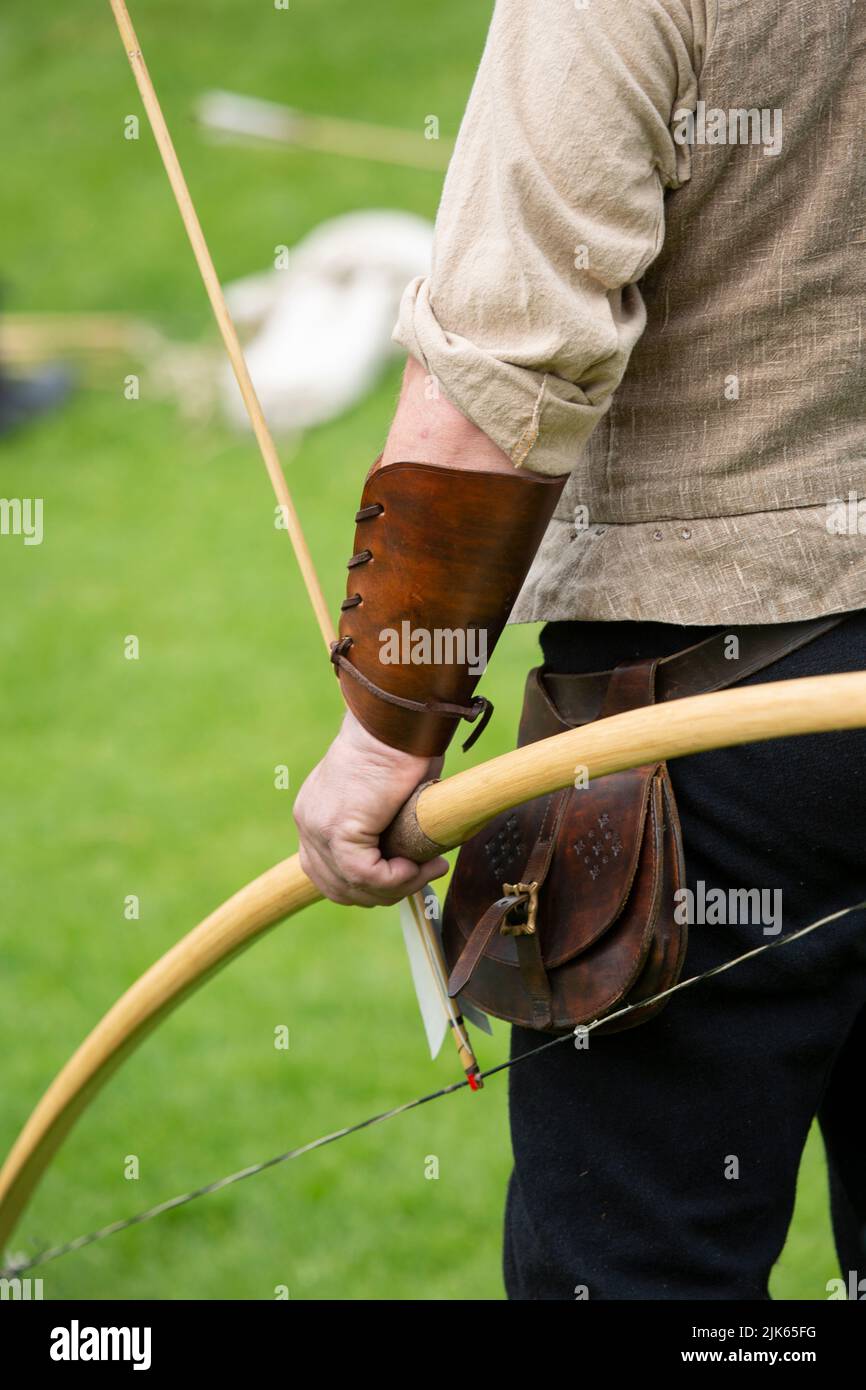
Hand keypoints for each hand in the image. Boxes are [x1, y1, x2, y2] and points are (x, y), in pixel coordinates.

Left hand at [293, 711, 448, 905]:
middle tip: (424, 875)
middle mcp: (309, 822)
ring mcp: (318, 827)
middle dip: (384, 892)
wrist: (398, 719)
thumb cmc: (403, 744)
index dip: (368, 886)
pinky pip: (365, 874)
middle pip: (337, 887)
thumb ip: (389, 827)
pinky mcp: (338, 829)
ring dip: (395, 887)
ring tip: (428, 869)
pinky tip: (420, 865)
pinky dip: (396, 878)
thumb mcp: (389, 796)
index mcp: (317, 813)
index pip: (329, 873)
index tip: (408, 875)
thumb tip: (414, 855)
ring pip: (352, 886)